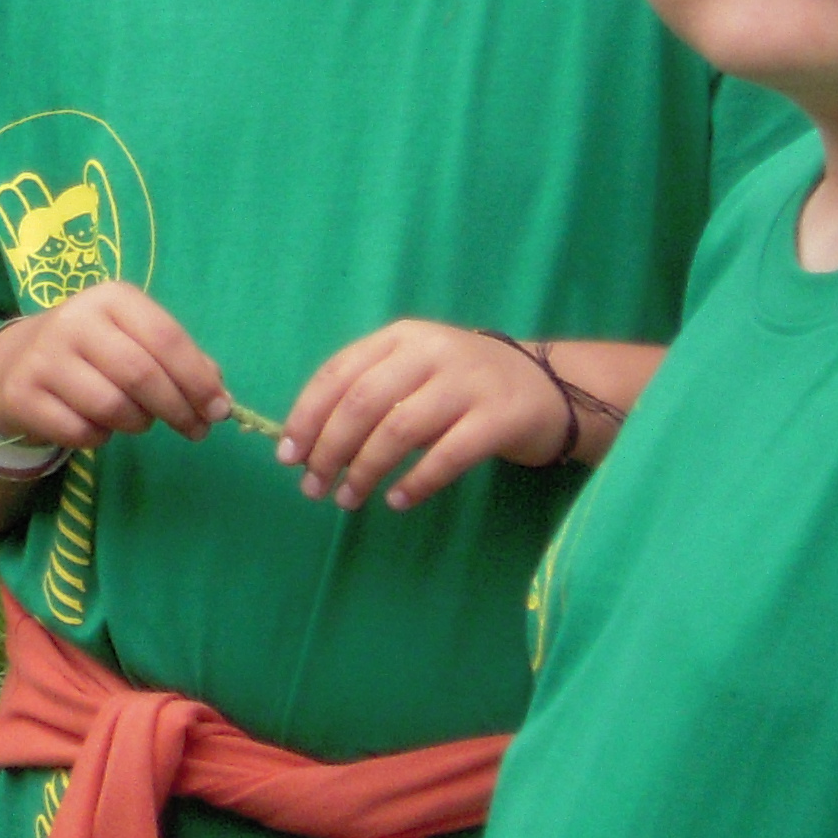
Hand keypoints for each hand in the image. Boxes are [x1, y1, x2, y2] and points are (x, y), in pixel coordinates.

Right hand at [0, 281, 229, 450]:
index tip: (219, 410)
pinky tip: (99, 425)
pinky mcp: (23, 394)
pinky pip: (82, 432)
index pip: (166, 338)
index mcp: (110, 298)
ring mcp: (43, 358)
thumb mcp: (135, 338)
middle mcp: (74, 321)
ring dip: (138, 424)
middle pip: (141, 375)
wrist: (15, 361)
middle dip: (178, 409)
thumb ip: (180, 360)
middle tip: (196, 430)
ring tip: (139, 420)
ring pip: (112, 408)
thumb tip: (219, 398)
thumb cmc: (94, 350)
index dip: (198, 379)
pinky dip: (101, 437)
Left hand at [279, 319, 564, 511]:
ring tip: (347, 500)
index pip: (338, 373)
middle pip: (362, 403)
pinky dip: (416, 482)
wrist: (549, 388)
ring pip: (399, 430)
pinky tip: (397, 501)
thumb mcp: (413, 373)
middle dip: (329, 449)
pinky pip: (447, 455)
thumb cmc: (461, 387)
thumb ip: (367, 395)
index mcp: (400, 337)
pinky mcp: (500, 417)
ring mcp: (469, 382)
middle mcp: (432, 351)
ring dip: (365, 471)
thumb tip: (307, 446)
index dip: (307, 417)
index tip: (288, 456)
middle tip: (313, 487)